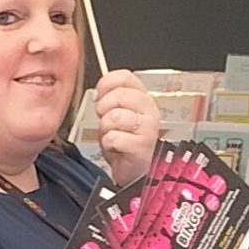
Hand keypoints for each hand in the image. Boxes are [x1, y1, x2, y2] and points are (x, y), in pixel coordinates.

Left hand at [94, 69, 160, 185]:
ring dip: (105, 129)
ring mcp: (148, 129)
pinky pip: (113, 137)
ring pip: (114, 116)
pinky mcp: (141, 147)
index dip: (107, 84)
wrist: (132, 172)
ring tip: (111, 136)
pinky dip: (108, 144)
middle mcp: (149, 111)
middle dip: (104, 108)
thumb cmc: (124, 144)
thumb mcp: (116, 114)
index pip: (126, 77)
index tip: (100, 95)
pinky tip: (115, 148)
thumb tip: (100, 88)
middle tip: (106, 120)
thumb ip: (110, 98)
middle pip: (119, 95)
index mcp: (143, 99)